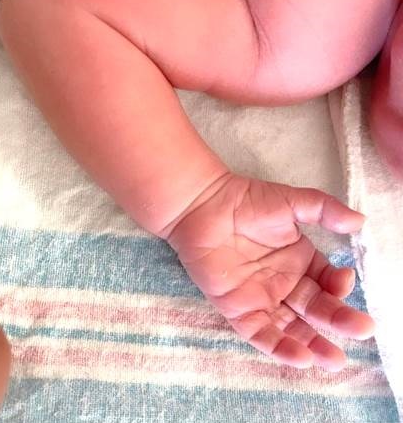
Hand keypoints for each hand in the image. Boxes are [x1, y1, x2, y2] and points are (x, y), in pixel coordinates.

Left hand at [164, 174, 372, 370]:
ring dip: (313, 344)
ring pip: (291, 327)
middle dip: (339, 321)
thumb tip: (359, 221)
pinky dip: (279, 346)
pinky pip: (260, 332)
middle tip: (361, 330)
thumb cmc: (245, 202)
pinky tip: (300, 358)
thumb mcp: (291, 202)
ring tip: (334, 360)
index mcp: (300, 262)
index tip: (343, 281)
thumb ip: (324, 210)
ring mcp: (261, 298)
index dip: (339, 286)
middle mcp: (284, 283)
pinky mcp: (237, 308)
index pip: (328, 282)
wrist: (201, 206)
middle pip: (315, 309)